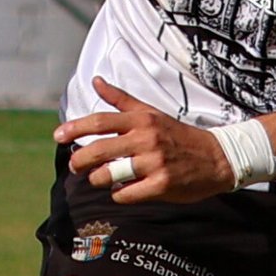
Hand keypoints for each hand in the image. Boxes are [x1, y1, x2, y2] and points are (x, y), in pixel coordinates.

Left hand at [56, 76, 232, 201]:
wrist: (217, 158)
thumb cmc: (179, 136)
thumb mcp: (152, 113)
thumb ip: (122, 99)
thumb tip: (96, 81)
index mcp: (142, 120)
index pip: (100, 121)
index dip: (75, 128)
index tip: (58, 136)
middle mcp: (146, 139)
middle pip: (98, 151)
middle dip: (79, 161)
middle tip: (74, 166)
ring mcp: (154, 163)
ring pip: (108, 175)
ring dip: (98, 180)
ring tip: (101, 178)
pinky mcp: (161, 185)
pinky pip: (125, 194)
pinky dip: (118, 194)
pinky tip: (123, 190)